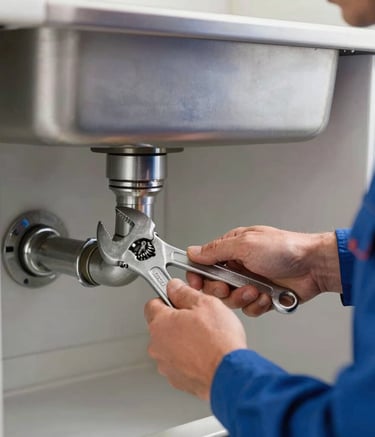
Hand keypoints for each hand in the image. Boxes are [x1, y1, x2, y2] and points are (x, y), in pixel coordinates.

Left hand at [144, 278, 246, 399]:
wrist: (230, 374)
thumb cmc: (218, 341)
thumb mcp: (205, 303)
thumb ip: (184, 292)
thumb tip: (174, 287)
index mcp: (160, 324)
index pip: (153, 303)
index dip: (168, 298)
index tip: (179, 299)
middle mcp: (157, 346)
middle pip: (162, 326)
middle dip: (177, 321)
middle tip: (198, 320)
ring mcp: (166, 365)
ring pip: (170, 346)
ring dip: (183, 341)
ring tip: (205, 339)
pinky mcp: (177, 380)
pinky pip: (179, 363)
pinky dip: (189, 359)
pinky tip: (205, 355)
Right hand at [187, 226, 341, 316]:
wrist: (313, 266)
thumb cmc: (284, 248)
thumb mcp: (245, 244)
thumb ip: (216, 250)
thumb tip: (193, 251)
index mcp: (231, 249)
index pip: (204, 264)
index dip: (198, 275)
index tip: (196, 283)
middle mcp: (238, 266)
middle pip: (214, 285)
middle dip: (221, 289)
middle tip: (229, 287)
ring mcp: (250, 282)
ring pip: (231, 300)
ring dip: (242, 298)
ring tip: (255, 290)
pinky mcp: (261, 297)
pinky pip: (248, 309)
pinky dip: (257, 305)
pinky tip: (266, 297)